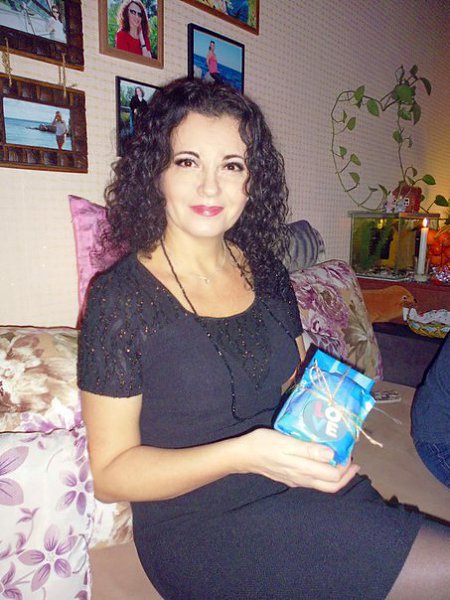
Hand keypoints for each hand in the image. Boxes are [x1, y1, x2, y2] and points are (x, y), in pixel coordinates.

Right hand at [237, 428, 359, 492]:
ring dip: (336, 475)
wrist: (243, 455)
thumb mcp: (286, 442)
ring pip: (322, 485)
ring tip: (342, 461)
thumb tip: (332, 454)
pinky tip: (322, 461)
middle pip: (331, 486)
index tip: (348, 451)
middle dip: (346, 475)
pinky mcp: (291, 478)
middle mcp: (302, 479)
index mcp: (303, 470)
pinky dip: (324, 474)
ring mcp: (296, 481)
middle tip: (353, 462)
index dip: (345, 467)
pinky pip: (313, 481)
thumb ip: (309, 449)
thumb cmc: (264, 444)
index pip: (333, 476)